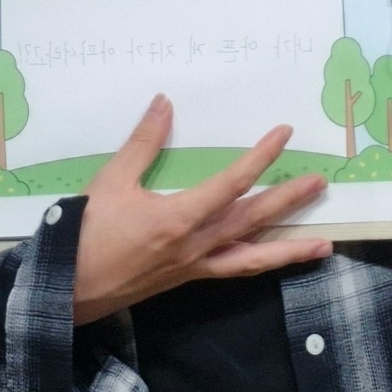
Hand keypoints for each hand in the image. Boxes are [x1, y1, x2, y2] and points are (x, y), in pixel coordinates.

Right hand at [70, 94, 332, 324]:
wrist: (67, 288)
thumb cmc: (86, 233)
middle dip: (289, 200)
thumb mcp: (111, 181)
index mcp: (178, 219)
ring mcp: (194, 266)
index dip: (260, 158)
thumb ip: (142, 143)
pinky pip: (233, 271)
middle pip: (253, 219)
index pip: (231, 183)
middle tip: (320, 183)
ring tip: (324, 244)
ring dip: (289, 248)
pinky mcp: (188, 278)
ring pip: (252, 256)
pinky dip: (259, 264)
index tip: (283, 135)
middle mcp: (195, 245)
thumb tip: (165, 103)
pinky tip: (274, 260)